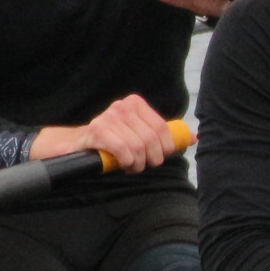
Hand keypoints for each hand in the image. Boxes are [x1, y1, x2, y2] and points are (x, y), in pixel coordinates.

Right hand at [33, 93, 174, 172]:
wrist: (76, 144)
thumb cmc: (111, 140)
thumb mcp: (137, 132)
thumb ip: (162, 134)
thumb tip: (194, 137)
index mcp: (135, 103)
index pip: (162, 128)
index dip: (166, 147)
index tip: (160, 157)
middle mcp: (123, 106)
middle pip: (151, 139)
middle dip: (151, 158)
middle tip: (143, 166)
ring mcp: (109, 117)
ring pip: (138, 147)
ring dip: (137, 164)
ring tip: (131, 167)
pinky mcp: (97, 131)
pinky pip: (123, 150)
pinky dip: (126, 162)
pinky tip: (122, 165)